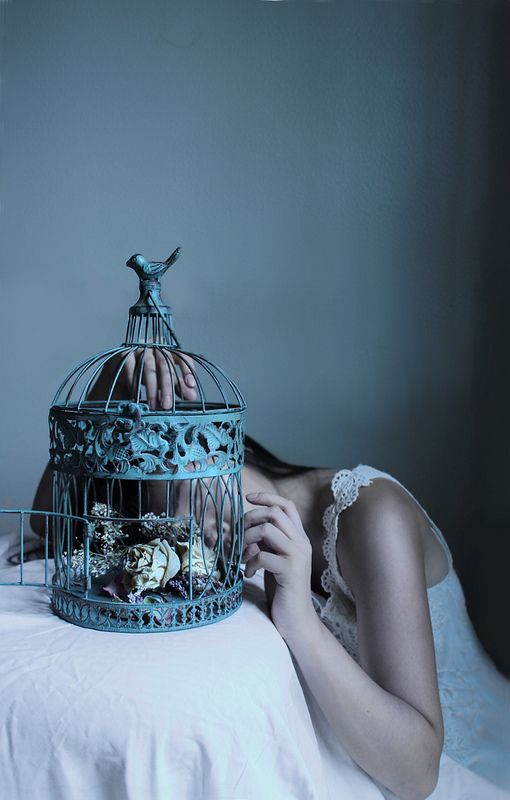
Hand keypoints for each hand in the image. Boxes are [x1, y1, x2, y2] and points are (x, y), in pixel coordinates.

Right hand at [95, 347, 197, 408]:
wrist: (123, 363)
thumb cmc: (149, 370)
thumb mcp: (165, 376)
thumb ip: (179, 385)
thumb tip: (192, 396)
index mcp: (169, 350)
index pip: (182, 357)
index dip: (187, 370)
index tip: (191, 385)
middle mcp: (156, 347)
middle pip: (164, 366)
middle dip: (167, 387)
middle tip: (168, 405)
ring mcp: (141, 349)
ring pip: (148, 369)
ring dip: (151, 389)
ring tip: (154, 406)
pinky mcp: (126, 354)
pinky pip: (131, 369)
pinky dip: (134, 383)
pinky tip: (137, 395)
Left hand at [242, 492, 316, 641]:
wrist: (297, 620)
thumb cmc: (282, 590)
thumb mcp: (274, 560)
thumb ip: (267, 542)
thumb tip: (248, 529)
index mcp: (299, 538)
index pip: (286, 505)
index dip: (266, 497)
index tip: (247, 498)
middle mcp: (302, 543)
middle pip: (274, 513)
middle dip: (251, 518)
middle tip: (240, 535)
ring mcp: (297, 556)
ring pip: (267, 529)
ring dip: (247, 540)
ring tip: (242, 556)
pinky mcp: (290, 571)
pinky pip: (262, 555)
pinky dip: (250, 563)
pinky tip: (249, 574)